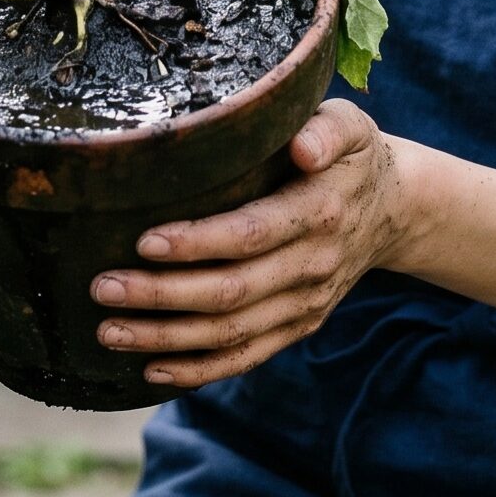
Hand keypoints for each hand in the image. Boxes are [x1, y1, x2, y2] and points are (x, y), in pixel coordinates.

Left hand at [89, 99, 403, 388]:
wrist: (393, 209)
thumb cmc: (350, 156)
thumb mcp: (349, 125)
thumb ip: (326, 130)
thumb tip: (301, 146)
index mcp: (320, 212)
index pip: (251, 234)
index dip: (197, 242)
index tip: (143, 241)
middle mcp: (314, 265)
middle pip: (231, 292)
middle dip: (161, 295)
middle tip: (102, 287)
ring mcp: (306, 304)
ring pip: (231, 333)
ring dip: (166, 338)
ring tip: (108, 330)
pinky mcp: (298, 327)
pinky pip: (246, 357)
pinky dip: (198, 370)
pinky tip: (150, 369)